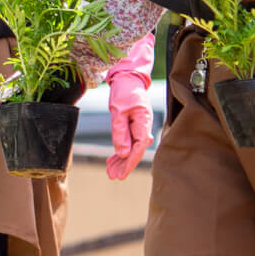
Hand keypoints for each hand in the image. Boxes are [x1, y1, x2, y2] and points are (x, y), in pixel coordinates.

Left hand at [105, 34, 154, 179]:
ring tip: (110, 173)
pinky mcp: (134, 127)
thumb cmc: (123, 91)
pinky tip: (112, 161)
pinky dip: (120, 152)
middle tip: (113, 177)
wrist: (128, 78)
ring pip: (131, 148)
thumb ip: (120, 132)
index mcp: (143, 122)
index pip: (139, 147)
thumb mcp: (118, 111)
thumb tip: (123, 153)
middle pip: (136, 151)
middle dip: (125, 165)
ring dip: (121, 161)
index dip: (130, 162)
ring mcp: (140, 127)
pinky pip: (128, 142)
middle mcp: (144, 126)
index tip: (121, 174)